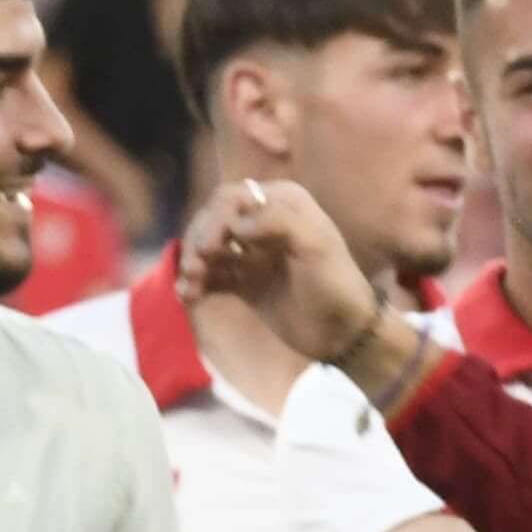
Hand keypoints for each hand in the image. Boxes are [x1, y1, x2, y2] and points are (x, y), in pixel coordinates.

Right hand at [175, 175, 384, 368]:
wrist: (343, 333)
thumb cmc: (335, 284)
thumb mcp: (316, 245)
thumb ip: (279, 222)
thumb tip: (235, 224)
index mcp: (282, 204)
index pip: (233, 198)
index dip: (214, 220)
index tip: (207, 249)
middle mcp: (263, 222)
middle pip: (213, 220)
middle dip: (197, 242)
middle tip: (192, 270)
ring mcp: (251, 254)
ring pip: (207, 248)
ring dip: (192, 263)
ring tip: (189, 287)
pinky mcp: (243, 282)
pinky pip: (211, 276)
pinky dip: (195, 284)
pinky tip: (188, 297)